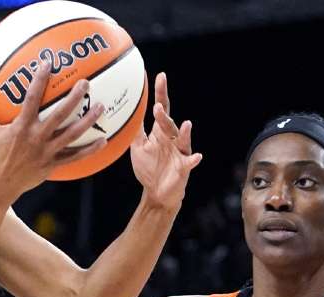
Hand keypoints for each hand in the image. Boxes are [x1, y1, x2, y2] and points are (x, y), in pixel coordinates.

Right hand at [0, 61, 106, 201]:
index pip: (32, 97)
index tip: (48, 62)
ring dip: (88, 120)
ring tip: (101, 106)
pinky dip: (90, 149)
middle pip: (60, 114)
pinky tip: (103, 140)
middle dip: (74, 97)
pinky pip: (75, 156)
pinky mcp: (52, 164)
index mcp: (20, 127)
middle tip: (86, 82)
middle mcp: (37, 138)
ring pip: (72, 134)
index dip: (40, 79)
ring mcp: (47, 152)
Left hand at [131, 73, 201, 208]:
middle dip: (164, 115)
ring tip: (185, 124)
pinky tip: (197, 156)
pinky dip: (193, 159)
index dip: (161, 93)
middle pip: (169, 123)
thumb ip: (135, 130)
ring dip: (184, 132)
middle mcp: (172, 139)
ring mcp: (180, 152)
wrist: (157, 193)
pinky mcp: (184, 167)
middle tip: (157, 107)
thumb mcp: (138, 147)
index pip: (162, 108)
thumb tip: (126, 110)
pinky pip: (190, 162)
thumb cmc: (149, 168)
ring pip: (182, 139)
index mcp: (160, 132)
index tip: (160, 76)